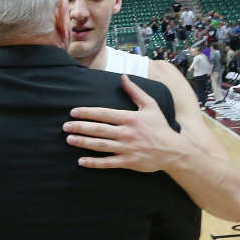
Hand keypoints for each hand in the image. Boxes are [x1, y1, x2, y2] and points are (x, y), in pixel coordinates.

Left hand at [63, 74, 186, 171]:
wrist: (173, 150)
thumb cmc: (160, 127)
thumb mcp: (150, 106)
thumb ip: (135, 92)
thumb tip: (123, 77)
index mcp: (130, 118)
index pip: (104, 114)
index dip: (87, 112)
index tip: (73, 112)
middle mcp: (126, 133)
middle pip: (98, 129)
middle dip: (80, 127)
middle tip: (65, 126)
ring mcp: (126, 148)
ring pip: (100, 145)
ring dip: (83, 142)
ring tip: (69, 139)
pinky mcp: (128, 162)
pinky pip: (108, 163)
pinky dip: (94, 162)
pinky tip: (81, 161)